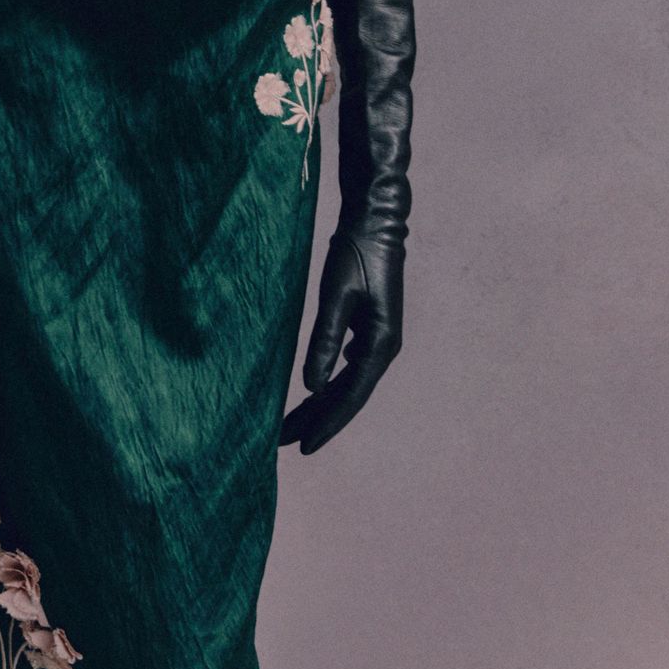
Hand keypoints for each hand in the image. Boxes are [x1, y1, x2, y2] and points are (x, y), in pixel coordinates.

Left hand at [279, 230, 402, 455]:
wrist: (375, 221)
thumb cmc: (355, 253)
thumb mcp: (336, 295)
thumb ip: (325, 340)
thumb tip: (313, 387)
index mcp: (381, 344)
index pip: (350, 396)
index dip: (326, 424)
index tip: (302, 447)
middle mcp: (383, 347)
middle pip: (348, 396)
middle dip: (318, 420)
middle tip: (284, 443)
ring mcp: (377, 339)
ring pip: (347, 383)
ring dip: (320, 404)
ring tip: (290, 425)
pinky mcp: (368, 327)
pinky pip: (346, 366)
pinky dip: (326, 382)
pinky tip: (310, 392)